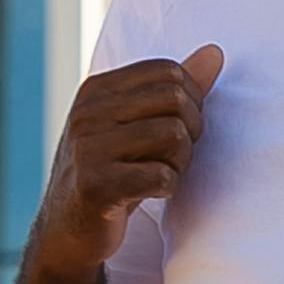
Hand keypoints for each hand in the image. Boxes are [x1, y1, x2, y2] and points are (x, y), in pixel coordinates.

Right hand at [25, 46, 225, 277]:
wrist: (68, 231)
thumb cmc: (112, 172)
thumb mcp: (136, 125)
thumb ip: (174, 88)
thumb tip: (215, 52)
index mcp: (96, 90)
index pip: (167, 71)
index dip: (191, 98)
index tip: (183, 126)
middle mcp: (87, 113)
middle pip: (174, 99)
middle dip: (191, 130)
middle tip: (177, 155)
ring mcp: (88, 149)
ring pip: (173, 135)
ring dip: (180, 162)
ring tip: (162, 173)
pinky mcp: (96, 186)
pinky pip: (161, 176)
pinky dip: (168, 187)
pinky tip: (150, 193)